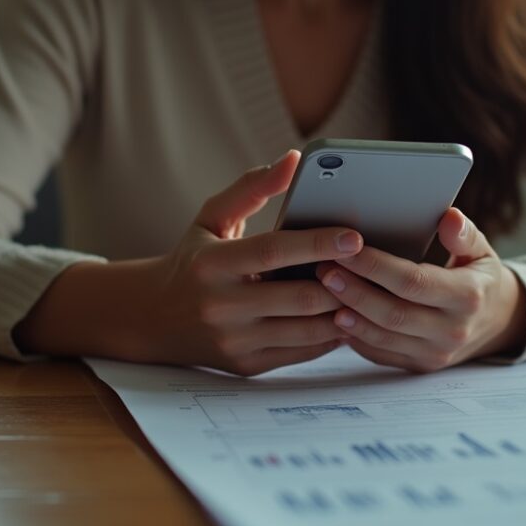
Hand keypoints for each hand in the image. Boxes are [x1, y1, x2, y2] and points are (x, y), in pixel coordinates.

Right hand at [138, 150, 363, 374]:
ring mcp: (234, 341)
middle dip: (342, 282)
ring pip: (306, 329)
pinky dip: (330, 335)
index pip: (273, 252)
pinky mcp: (247, 365)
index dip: (317, 243)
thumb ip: (252, 187)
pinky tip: (346, 315)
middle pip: (299, 296)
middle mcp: (221, 306)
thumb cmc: (193, 259)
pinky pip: (302, 352)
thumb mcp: (212, 218)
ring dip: (343, 311)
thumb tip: (294, 160)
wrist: (153, 317)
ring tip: (366, 290)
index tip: (354, 236)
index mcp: (212, 264)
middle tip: (372, 267)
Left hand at [316, 208, 525, 372]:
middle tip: (323, 268)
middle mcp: (452, 330)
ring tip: (321, 289)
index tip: (347, 248)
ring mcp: (434, 354)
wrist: (497, 323)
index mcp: (468, 297)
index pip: (414, 281)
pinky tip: (333, 313)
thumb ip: (464, 235)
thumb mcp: (482, 252)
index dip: (376, 266)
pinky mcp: (418, 367)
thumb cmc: (480, 278)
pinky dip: (354, 335)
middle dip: (353, 290)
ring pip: (382, 337)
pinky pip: (379, 353)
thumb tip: (449, 217)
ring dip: (348, 314)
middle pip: (392, 313)